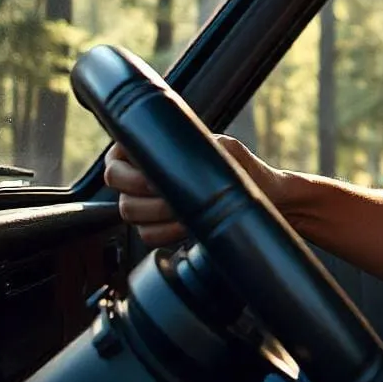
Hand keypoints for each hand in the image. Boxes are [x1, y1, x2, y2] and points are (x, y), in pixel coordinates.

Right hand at [103, 135, 283, 246]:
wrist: (265, 201)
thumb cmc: (245, 170)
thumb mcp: (225, 150)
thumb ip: (197, 146)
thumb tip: (174, 156)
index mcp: (155, 150)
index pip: (117, 155)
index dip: (127, 166)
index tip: (152, 175)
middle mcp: (145, 176)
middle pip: (117, 184)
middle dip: (145, 191)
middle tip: (173, 197)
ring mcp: (149, 204)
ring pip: (129, 211)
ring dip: (158, 213)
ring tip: (186, 210)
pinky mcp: (160, 229)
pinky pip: (147, 235)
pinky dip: (166, 233)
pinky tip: (188, 227)